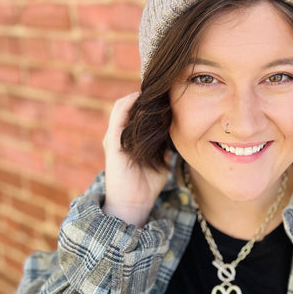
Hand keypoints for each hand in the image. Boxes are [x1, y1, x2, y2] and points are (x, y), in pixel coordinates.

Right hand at [102, 93, 168, 225]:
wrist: (133, 204)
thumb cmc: (146, 185)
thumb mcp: (162, 160)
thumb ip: (166, 146)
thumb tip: (179, 133)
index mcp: (128, 139)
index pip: (136, 112)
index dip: (150, 102)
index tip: (167, 95)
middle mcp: (119, 135)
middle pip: (128, 105)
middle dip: (145, 96)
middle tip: (164, 89)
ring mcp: (114, 137)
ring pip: (122, 106)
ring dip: (137, 97)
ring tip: (154, 92)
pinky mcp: (113, 141)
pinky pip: (119, 115)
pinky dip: (130, 104)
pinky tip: (143, 100)